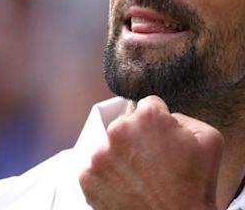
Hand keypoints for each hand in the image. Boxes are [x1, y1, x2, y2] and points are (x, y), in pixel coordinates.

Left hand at [79, 95, 222, 209]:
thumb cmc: (195, 188)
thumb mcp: (208, 140)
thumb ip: (184, 117)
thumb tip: (166, 117)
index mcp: (147, 117)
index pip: (148, 106)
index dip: (159, 124)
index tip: (163, 141)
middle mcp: (118, 130)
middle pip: (125, 126)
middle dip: (137, 141)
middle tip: (152, 165)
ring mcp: (99, 154)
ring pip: (108, 149)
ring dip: (120, 160)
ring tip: (139, 181)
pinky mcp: (87, 177)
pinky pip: (95, 171)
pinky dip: (107, 179)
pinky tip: (125, 190)